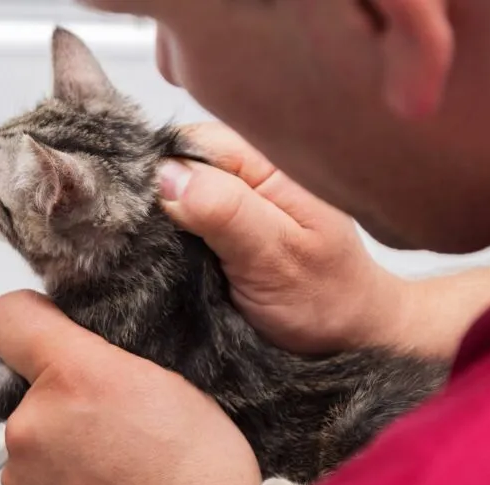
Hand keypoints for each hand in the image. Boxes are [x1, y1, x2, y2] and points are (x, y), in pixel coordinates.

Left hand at [0, 291, 265, 484]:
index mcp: (74, 376)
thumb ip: (108, 360)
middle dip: (62, 401)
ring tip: (115, 477)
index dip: (31, 322)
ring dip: (60, 451)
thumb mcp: (172, 386)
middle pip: (26, 389)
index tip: (45, 334)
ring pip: (31, 443)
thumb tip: (81, 358)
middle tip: (114, 430)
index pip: (9, 315)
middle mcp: (33, 422)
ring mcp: (19, 477)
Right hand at [157, 122, 405, 354]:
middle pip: (174, 163)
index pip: (191, 143)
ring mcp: (230, 199)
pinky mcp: (217, 228)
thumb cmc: (322, 297)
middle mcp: (246, 171)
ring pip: (170, 193)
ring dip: (156, 223)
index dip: (160, 172)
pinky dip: (164, 240)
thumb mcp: (275, 255)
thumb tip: (167, 176)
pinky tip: (165, 260)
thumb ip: (225, 210)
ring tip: (160, 257)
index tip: (145, 214)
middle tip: (157, 244)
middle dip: (155, 199)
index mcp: (268, 161)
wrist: (344, 337)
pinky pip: (174, 221)